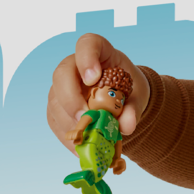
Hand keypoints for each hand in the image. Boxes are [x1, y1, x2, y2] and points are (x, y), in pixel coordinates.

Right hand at [46, 34, 145, 167]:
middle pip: (62, 74)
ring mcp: (62, 87)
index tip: (93, 78)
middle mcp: (74, 66)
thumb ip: (133, 108)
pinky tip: (81, 148)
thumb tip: (125, 126)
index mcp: (99, 53)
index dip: (86, 58)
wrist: (121, 101)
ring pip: (55, 101)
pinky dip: (68, 136)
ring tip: (87, 139)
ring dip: (69, 122)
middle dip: (70, 98)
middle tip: (85, 117)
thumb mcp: (138, 96)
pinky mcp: (57, 108)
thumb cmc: (128, 89)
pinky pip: (55, 121)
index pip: (87, 44)